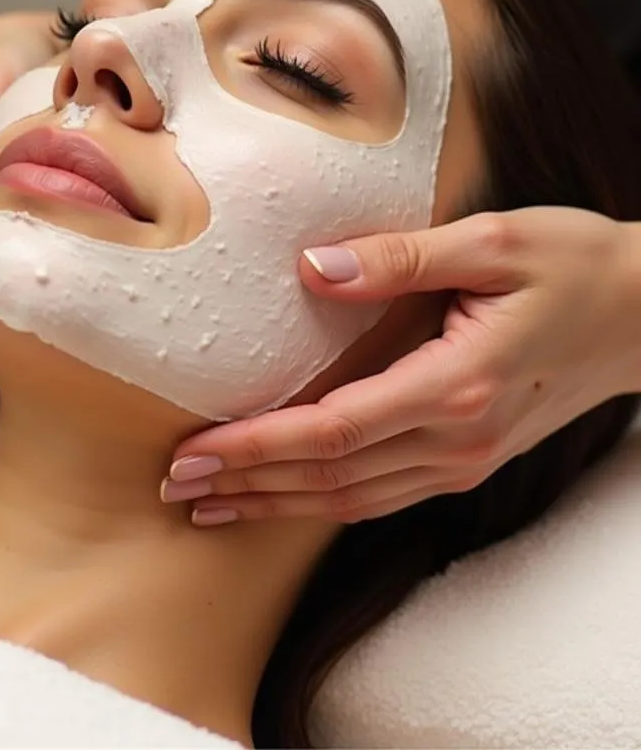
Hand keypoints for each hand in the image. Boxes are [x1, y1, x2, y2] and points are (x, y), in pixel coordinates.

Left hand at [163, 208, 640, 524]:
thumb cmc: (573, 268)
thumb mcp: (492, 242)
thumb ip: (399, 257)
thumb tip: (312, 268)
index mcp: (456, 385)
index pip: (331, 431)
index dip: (256, 446)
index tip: (193, 453)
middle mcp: (456, 440)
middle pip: (329, 479)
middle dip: (246, 486)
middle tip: (176, 487)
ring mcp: (464, 460)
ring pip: (350, 500)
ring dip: (275, 505)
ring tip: (211, 506)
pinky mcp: (466, 460)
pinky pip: (379, 496)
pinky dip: (321, 503)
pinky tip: (283, 500)